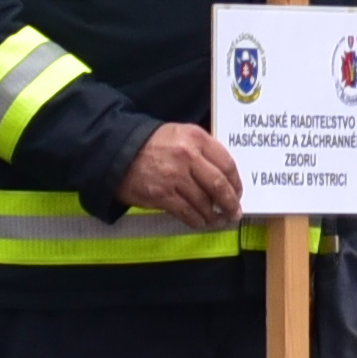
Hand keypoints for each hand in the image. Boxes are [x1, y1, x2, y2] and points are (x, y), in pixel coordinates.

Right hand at [119, 123, 243, 227]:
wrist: (118, 152)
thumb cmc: (153, 143)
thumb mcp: (181, 134)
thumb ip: (203, 149)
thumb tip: (224, 173)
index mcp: (196, 138)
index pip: (226, 164)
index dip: (236, 182)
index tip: (238, 192)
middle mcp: (187, 156)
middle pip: (219, 185)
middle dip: (230, 203)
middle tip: (234, 212)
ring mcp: (174, 177)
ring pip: (204, 202)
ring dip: (215, 215)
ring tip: (219, 220)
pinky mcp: (162, 195)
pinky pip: (187, 212)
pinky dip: (198, 221)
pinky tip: (202, 223)